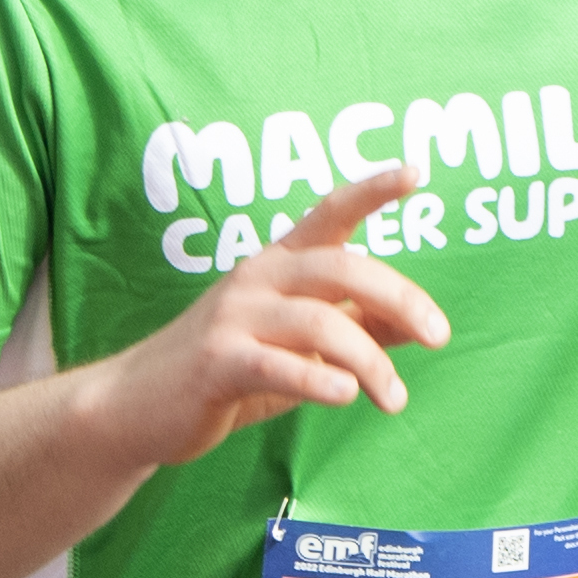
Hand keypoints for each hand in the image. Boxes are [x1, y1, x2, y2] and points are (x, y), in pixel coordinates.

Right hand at [76, 167, 451, 468]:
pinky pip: (277, 365)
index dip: (371, 190)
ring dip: (370, 363)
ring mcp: (234, 318)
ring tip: (395, 400)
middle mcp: (258, 278)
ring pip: (321, 324)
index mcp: (279, 264)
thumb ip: (355, 329)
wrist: (137, 406)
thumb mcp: (299, 347)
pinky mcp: (217, 363)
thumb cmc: (230, 371)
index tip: (415, 172)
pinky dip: (318, 379)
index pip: (329, 213)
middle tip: (440, 336)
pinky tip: (346, 395)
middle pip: (342, 269)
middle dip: (400, 298)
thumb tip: (420, 324)